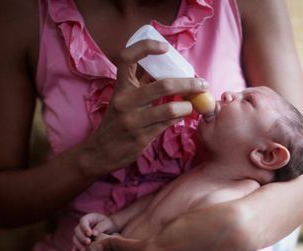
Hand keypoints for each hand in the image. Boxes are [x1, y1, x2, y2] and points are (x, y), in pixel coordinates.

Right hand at [72, 213, 116, 250]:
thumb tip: (94, 233)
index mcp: (88, 218)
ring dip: (78, 244)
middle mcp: (82, 226)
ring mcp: (80, 233)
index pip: (83, 221)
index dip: (85, 227)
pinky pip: (75, 246)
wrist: (109, 229)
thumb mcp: (107, 223)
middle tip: (88, 242)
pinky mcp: (80, 241)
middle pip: (77, 230)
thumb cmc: (108, 224)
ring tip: (84, 250)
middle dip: (81, 237)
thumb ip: (100, 227)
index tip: (90, 234)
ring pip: (75, 238)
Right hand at [82, 39, 208, 174]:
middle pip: (163, 85)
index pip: (127, 58)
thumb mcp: (122, 100)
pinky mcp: (141, 137)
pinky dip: (180, 118)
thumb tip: (168, 72)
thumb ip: (141, 86)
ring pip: (170, 108)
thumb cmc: (115, 123)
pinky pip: (167, 124)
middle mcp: (125, 102)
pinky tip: (183, 115)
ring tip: (193, 104)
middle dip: (188, 84)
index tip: (165, 48)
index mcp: (120, 88)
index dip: (146, 47)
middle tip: (202, 84)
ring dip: (188, 105)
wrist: (100, 152)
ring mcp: (133, 120)